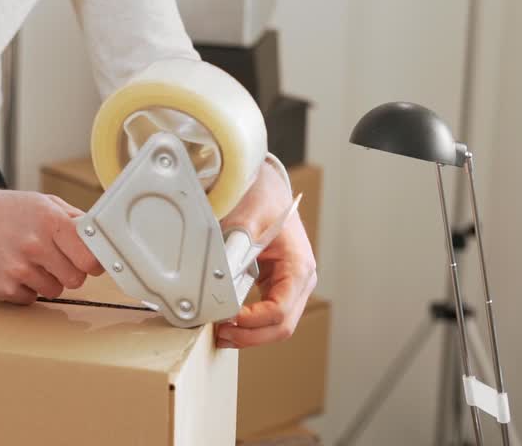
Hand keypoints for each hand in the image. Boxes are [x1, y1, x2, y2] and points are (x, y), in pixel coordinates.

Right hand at [0, 175, 104, 303]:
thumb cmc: (2, 210)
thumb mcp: (42, 203)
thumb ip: (74, 220)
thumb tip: (98, 237)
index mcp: (50, 222)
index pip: (90, 258)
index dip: (91, 262)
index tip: (87, 261)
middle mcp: (35, 246)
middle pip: (76, 280)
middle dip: (67, 272)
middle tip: (51, 259)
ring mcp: (17, 269)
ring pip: (53, 291)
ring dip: (44, 280)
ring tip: (26, 261)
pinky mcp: (1, 287)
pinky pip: (29, 299)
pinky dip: (23, 288)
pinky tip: (10, 269)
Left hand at [215, 160, 317, 348]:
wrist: (265, 185)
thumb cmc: (260, 197)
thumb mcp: (246, 218)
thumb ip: (236, 248)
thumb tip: (219, 279)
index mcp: (299, 265)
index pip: (280, 309)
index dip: (253, 322)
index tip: (227, 319)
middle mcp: (301, 279)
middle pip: (282, 325)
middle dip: (250, 335)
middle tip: (220, 335)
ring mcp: (292, 284)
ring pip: (277, 324)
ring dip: (250, 333)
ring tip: (221, 333)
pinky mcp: (278, 284)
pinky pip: (268, 312)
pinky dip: (249, 322)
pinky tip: (228, 321)